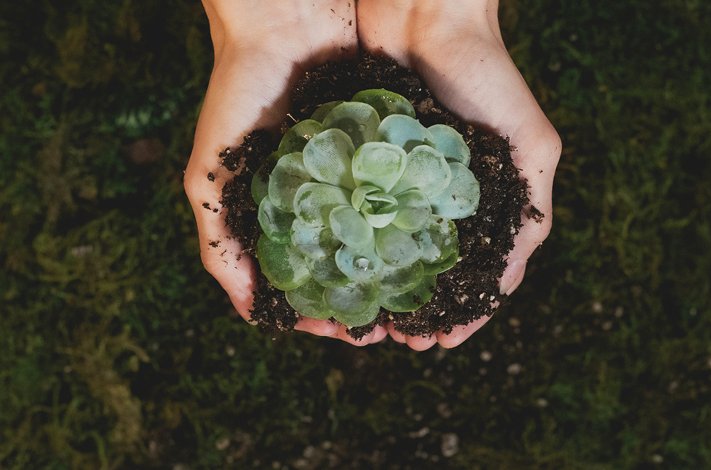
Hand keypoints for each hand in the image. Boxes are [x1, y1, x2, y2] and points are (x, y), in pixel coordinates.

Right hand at [185, 1, 387, 344]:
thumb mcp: (210, 175)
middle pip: (349, 263)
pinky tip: (430, 249)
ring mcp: (357, 174)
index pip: (303, 277)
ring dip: (396, 272)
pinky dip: (417, 223)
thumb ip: (218, 241)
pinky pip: (407, 193)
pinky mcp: (386, 147)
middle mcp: (322, 198)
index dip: (319, 310)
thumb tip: (249, 314)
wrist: (285, 20)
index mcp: (282, 211)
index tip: (340, 333)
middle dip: (366, 299)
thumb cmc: (237, 95)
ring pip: (383, 236)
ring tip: (414, 302)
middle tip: (387, 327)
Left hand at [357, 0, 561, 349]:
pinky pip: (354, 212)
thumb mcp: (530, 144)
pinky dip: (349, 245)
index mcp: (484, 201)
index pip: (476, 272)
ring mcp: (400, 182)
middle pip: (427, 269)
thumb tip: (510, 279)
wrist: (425, 14)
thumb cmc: (487, 75)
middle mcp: (440, 198)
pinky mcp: (365, 162)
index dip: (463, 311)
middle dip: (413, 309)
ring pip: (387, 249)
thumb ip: (531, 207)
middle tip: (396, 341)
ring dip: (378, 287)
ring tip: (364, 320)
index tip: (442, 342)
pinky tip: (338, 270)